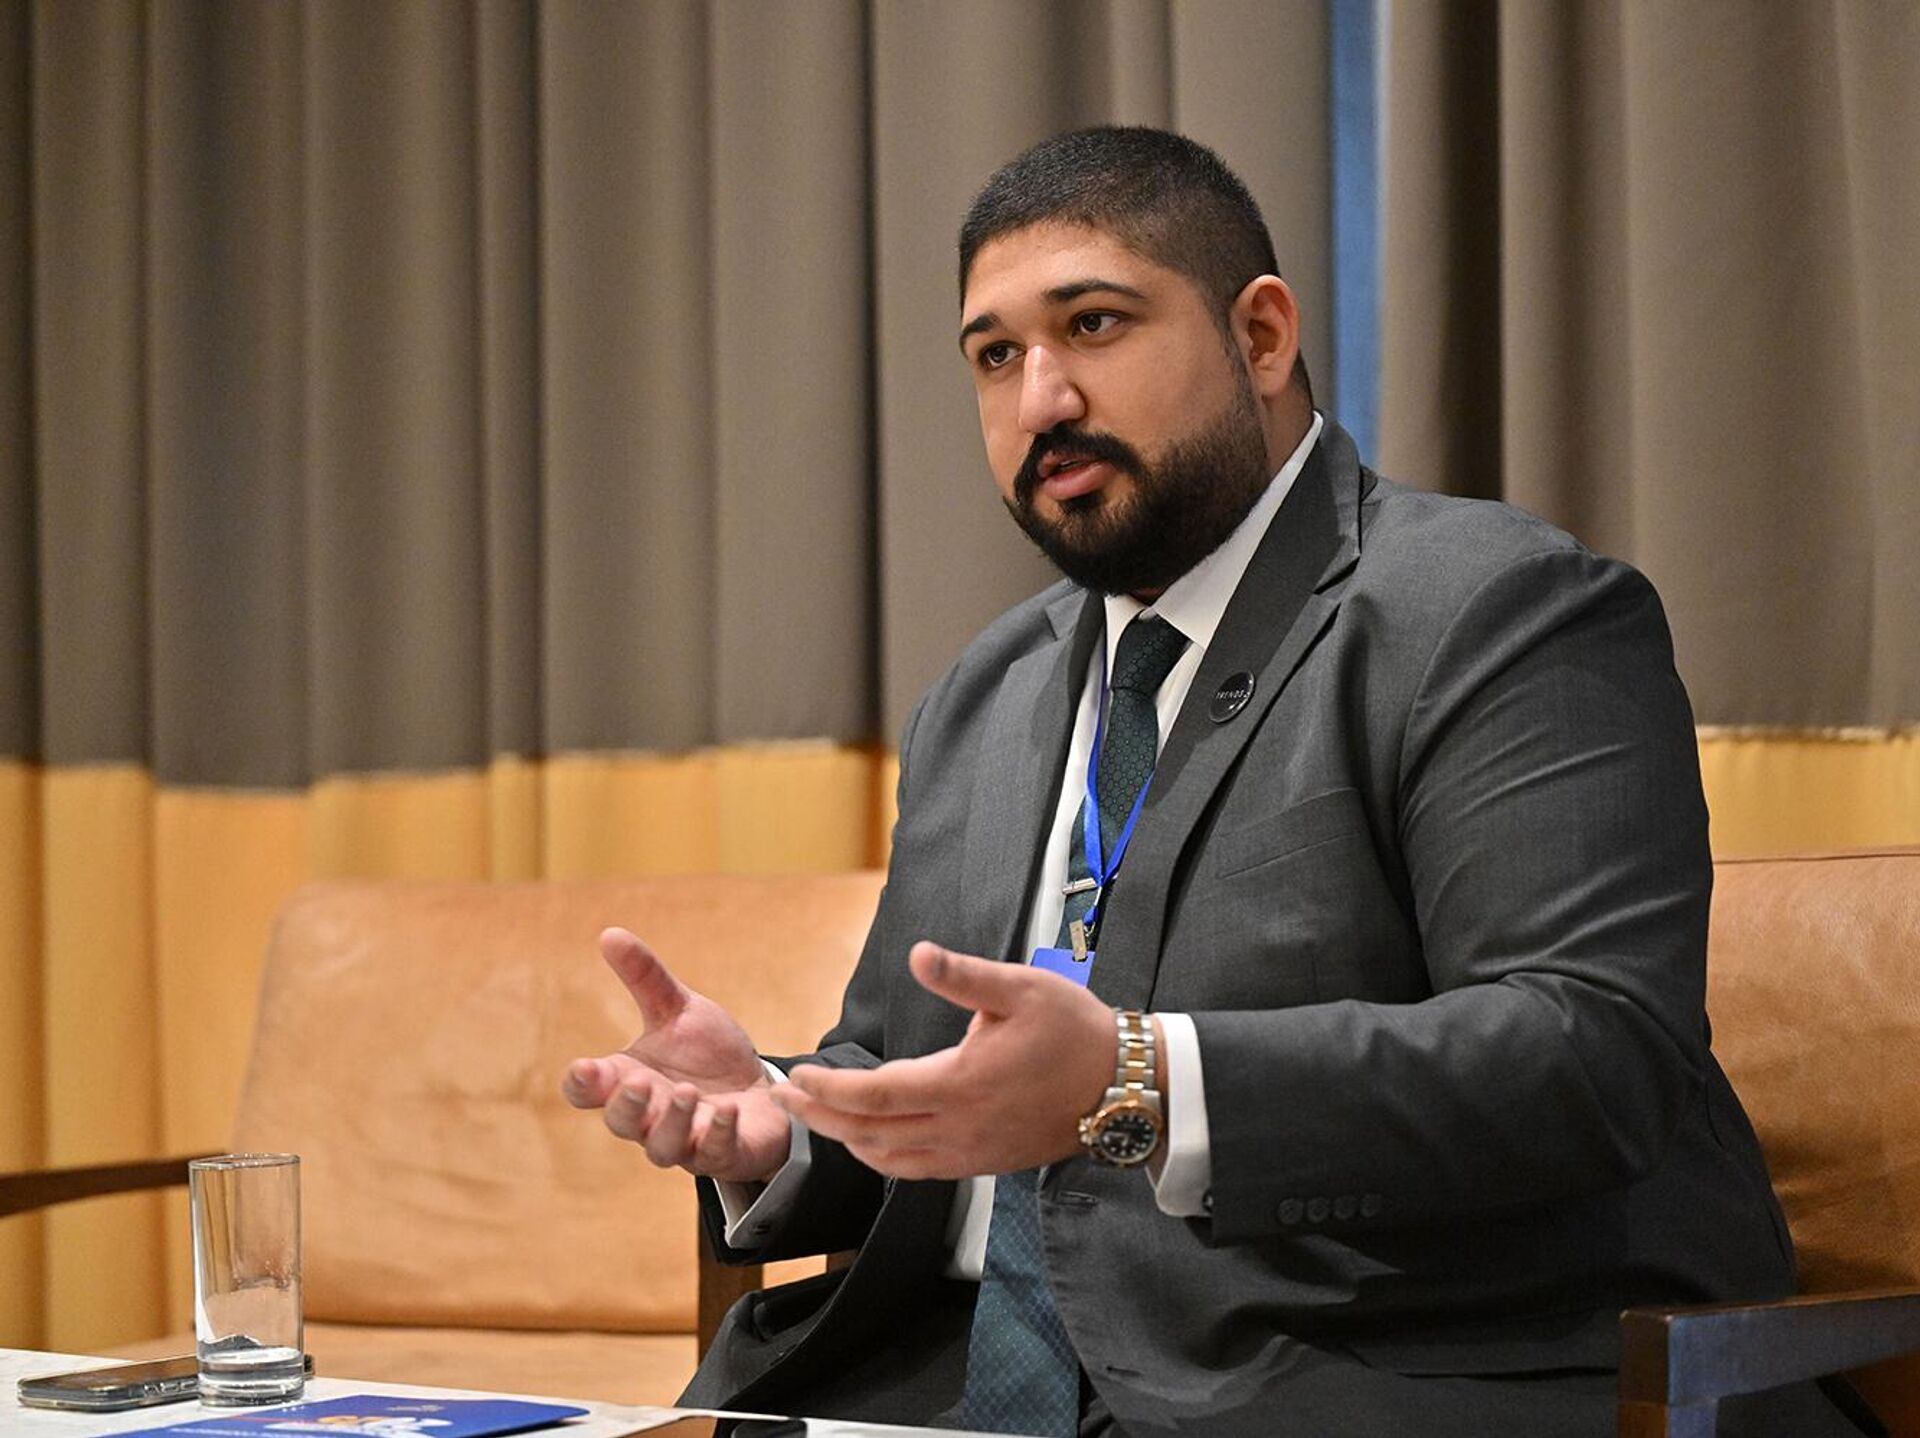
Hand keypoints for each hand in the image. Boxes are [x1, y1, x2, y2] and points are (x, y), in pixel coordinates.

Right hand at [562, 927, 791, 1183]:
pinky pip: (713, 1153)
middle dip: (627, 1106)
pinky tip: (726, 1111)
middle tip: (639, 1082)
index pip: (586, 1092)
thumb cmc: (707, 1055)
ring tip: (686, 1092)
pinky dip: (717, 1133)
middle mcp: (649, 1116)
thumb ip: (645, 979)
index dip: (581, 1084)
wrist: (758, 1088)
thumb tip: (609, 933)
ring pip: (662, 1146)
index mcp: (628, 1080)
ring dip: (671, 1121)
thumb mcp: (678, 1010)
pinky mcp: (720, 1153)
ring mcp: (683, 1140)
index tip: (586, 1068)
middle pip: (621, 1123)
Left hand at [770, 941, 1117, 1179]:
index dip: (828, 1088)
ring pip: (890, 1160)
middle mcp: (959, 1128)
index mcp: (960, 1084)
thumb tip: (919, 954)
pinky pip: (918, 1171)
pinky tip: (871, 1141)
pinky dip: (882, 1158)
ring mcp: (970, 1152)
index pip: (873, 1095)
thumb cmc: (1075, 1033)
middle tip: (783, 1100)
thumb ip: (964, 975)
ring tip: (817, 1119)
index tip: (797, 1075)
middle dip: (819, 1117)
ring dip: (846, 1141)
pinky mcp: (983, 1162)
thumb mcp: (1023, 988)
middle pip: (869, 1133)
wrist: (1126, 1088)